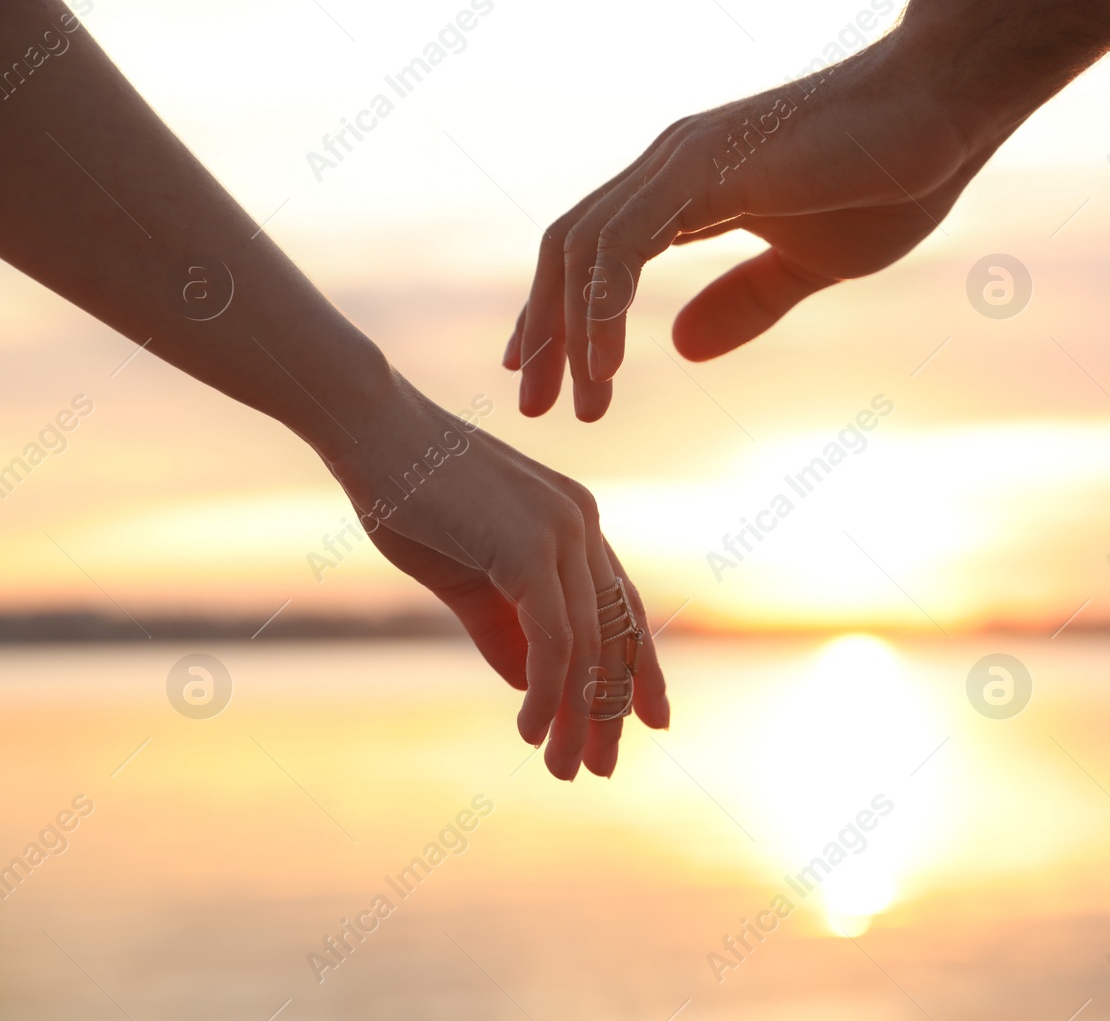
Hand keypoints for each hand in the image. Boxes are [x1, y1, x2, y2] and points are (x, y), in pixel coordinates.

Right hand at [327, 375, 667, 779]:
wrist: (370, 432)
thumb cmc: (410, 493)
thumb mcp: (464, 574)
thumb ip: (502, 627)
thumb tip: (530, 684)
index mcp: (576, 523)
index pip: (623, 609)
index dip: (639, 668)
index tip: (648, 721)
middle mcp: (584, 526)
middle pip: (617, 634)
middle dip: (613, 707)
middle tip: (602, 766)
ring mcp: (564, 533)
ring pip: (590, 647)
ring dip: (578, 716)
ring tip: (565, 768)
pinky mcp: (531, 548)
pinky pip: (554, 640)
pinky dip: (547, 693)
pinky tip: (533, 731)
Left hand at [503, 38, 990, 419]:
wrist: (941, 110)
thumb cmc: (887, 177)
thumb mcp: (809, 264)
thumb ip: (746, 301)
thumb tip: (681, 347)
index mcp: (684, 190)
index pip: (592, 253)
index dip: (560, 315)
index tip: (549, 379)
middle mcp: (666, 168)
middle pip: (568, 251)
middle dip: (544, 333)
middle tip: (532, 406)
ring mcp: (682, 161)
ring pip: (585, 248)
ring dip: (569, 330)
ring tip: (576, 401)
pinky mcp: (708, 166)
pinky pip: (628, 240)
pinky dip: (606, 301)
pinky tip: (605, 359)